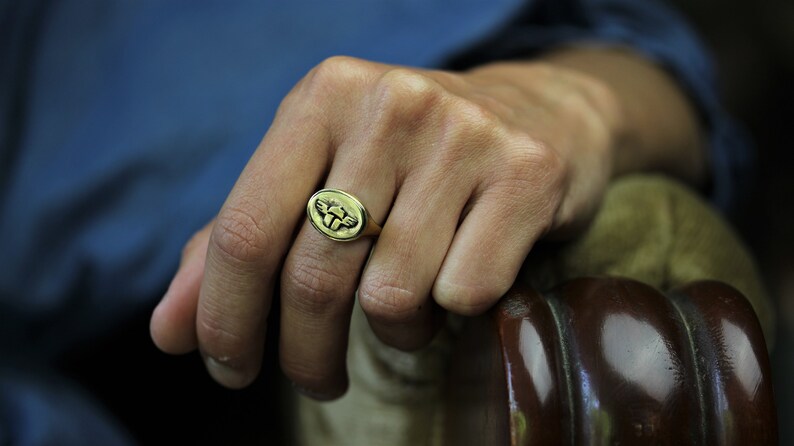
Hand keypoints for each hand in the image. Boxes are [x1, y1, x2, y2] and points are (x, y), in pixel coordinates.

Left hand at [149, 52, 679, 397]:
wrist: (536, 113)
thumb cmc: (409, 158)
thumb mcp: (317, 176)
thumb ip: (238, 245)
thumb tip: (168, 335)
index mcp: (321, 98)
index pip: (245, 230)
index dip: (224, 318)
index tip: (229, 369)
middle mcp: (390, 105)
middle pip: (313, 276)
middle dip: (305, 354)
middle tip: (316, 378)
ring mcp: (464, 136)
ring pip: (391, 297)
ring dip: (393, 331)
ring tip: (406, 308)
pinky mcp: (526, 174)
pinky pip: (463, 292)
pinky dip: (452, 313)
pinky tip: (457, 288)